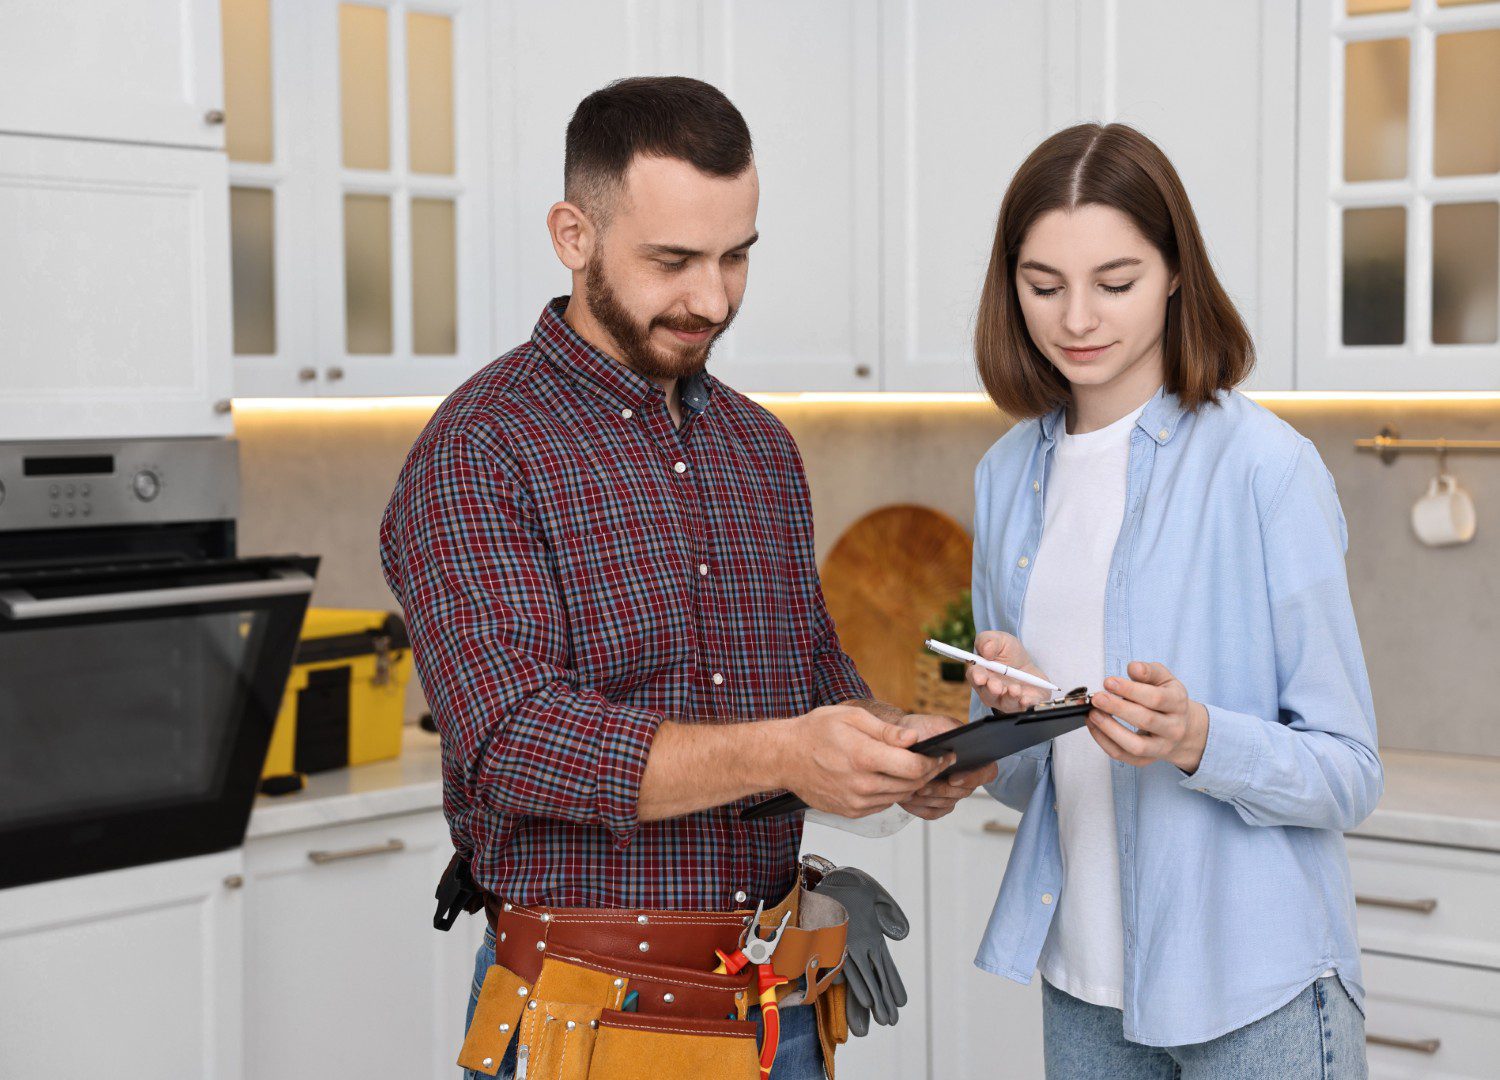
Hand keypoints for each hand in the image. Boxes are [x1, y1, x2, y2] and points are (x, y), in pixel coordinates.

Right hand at [780, 705, 953, 817]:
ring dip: (911, 783)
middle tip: (936, 760)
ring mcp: (856, 802)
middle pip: (911, 784)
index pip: (914, 767)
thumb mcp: (852, 717)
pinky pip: (883, 804)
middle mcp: (861, 784)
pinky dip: (891, 792)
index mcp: (864, 757)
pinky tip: (885, 777)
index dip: (935, 761)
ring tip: (912, 767)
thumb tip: (914, 738)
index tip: (944, 755)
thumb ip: (886, 730)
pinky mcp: (852, 812)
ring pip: (900, 797)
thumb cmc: (815, 733)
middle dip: (928, 772)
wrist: (785, 757)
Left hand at [891, 713, 998, 819]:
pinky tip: (907, 800)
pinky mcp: (938, 803)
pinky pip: (933, 812)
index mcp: (974, 757)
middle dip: (941, 790)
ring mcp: (952, 792)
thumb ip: (950, 728)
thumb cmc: (922, 729)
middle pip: (963, 792)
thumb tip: (956, 738)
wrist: (899, 741)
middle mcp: (966, 777)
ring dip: (928, 799)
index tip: (953, 778)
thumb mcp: (937, 723)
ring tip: (911, 791)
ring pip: (946, 803)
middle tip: (922, 786)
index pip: (987, 772)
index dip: (973, 778)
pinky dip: (920, 808)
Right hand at [969, 631, 1052, 712]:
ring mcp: (1007, 700)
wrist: (1029, 667)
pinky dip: (1026, 704)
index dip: (976, 677)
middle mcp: (991, 691)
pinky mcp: (1024, 705)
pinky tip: (1027, 700)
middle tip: (996, 686)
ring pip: (1005, 703)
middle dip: (992, 689)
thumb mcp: (1000, 640)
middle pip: (988, 694)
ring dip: (1009, 697)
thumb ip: (989, 640)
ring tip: (1015, 690)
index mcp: (981, 674)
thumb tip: (986, 650)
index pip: (974, 677)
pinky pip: (1024, 708)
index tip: (980, 677)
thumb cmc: (1010, 654)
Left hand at [1087, 661, 1208, 773]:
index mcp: (1178, 703)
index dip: (1130, 690)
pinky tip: (1094, 727)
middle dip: (1117, 708)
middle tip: (1097, 698)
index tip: (1108, 682)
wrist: (1184, 730)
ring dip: (1110, 730)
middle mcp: (1174, 728)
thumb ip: (1149, 671)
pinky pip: (1124, 756)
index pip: (1155, 698)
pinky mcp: (1147, 760)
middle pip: (1146, 720)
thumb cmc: (1167, 699)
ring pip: (1136, 745)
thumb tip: (1134, 668)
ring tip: (1093, 714)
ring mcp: (1161, 747)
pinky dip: (1105, 743)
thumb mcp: (1164, 679)